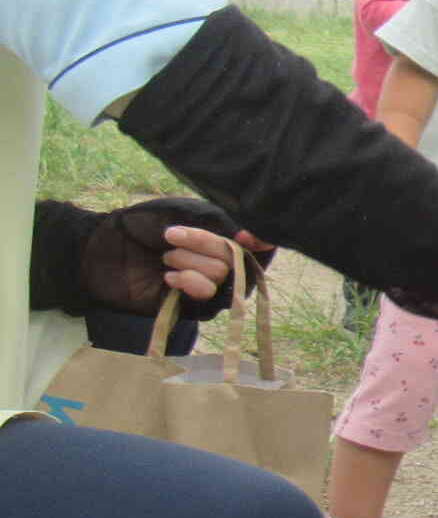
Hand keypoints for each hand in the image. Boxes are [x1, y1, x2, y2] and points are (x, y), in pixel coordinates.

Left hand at [86, 196, 272, 318]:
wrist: (97, 247)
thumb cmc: (138, 224)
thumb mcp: (182, 212)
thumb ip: (221, 224)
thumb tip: (260, 239)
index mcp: (218, 236)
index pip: (256, 243)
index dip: (258, 242)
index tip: (248, 238)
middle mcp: (215, 262)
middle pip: (237, 259)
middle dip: (205, 244)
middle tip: (171, 237)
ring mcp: (202, 285)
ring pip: (221, 275)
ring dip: (190, 261)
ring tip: (164, 257)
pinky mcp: (185, 305)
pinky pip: (205, 298)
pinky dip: (188, 282)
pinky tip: (167, 276)